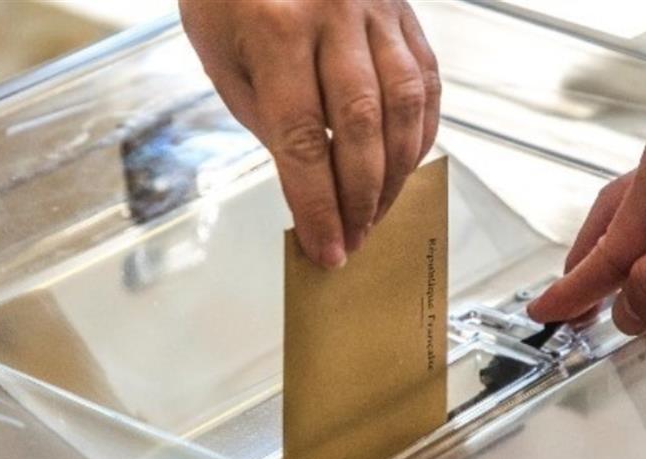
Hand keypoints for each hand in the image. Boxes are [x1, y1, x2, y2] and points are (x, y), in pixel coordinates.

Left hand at [180, 0, 439, 268]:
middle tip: (355, 239)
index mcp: (275, 29)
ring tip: (380, 211)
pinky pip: (425, 78)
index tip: (325, 247)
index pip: (303, 140)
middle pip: (361, 129)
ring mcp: (377, 8)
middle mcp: (334, 15)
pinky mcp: (403, 9)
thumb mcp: (219, 52)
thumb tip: (308, 178)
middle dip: (360, 199)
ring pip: (404, 105)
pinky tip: (407, 161)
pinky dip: (421, 128)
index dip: (317, 204)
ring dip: (396, 171)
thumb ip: (264, 114)